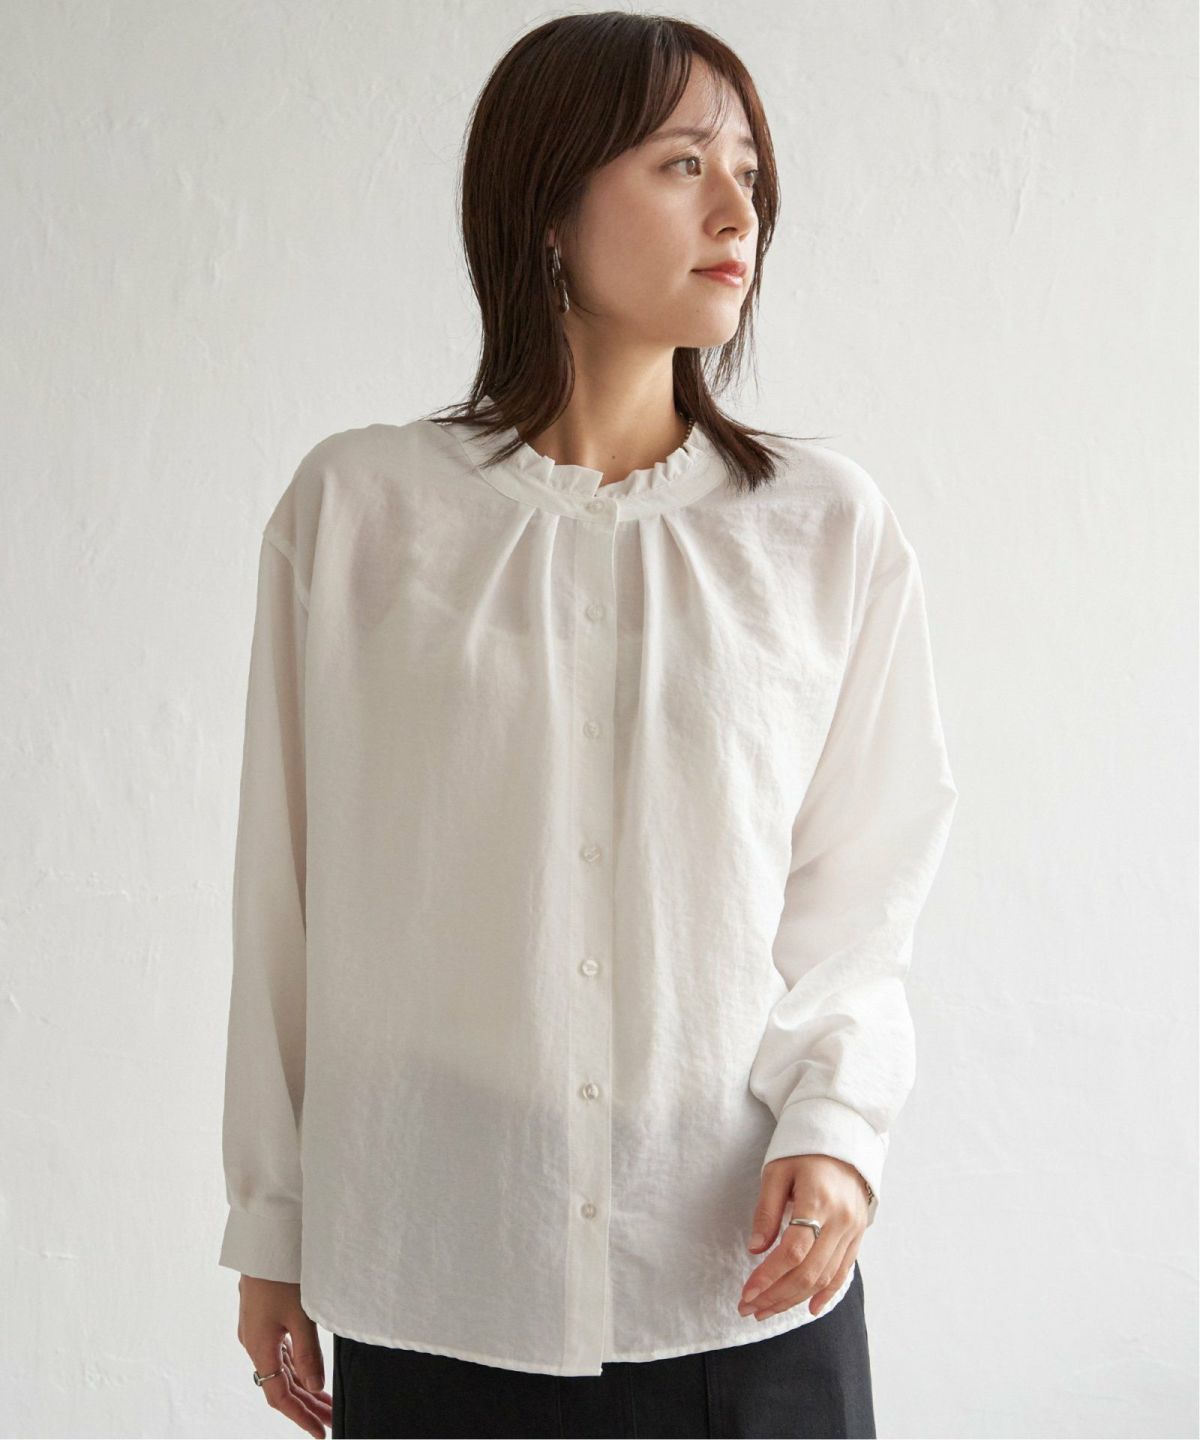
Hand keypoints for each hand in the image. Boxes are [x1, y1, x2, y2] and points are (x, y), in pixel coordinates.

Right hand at [236, 1275, 333, 1437]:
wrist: (264, 1238)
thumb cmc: (281, 1272)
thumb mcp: (300, 1315)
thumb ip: (308, 1354)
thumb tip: (315, 1386)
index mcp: (259, 1347)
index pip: (278, 1396)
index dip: (300, 1417)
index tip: (320, 1431)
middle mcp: (254, 1342)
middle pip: (280, 1384)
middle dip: (305, 1405)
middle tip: (330, 1420)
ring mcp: (257, 1329)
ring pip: (280, 1368)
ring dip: (302, 1386)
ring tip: (325, 1402)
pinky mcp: (263, 1316)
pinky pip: (279, 1352)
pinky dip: (295, 1366)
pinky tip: (308, 1372)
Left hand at [737, 1154, 867, 1322]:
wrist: (843, 1139)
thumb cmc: (803, 1152)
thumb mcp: (777, 1172)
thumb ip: (766, 1210)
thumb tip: (755, 1250)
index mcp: (818, 1201)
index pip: (793, 1251)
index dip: (769, 1276)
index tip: (746, 1292)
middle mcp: (840, 1220)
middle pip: (809, 1271)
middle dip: (776, 1295)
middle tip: (748, 1309)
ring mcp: (852, 1230)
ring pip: (824, 1277)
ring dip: (794, 1298)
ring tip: (766, 1309)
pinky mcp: (857, 1235)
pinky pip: (843, 1272)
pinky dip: (826, 1293)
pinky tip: (809, 1309)